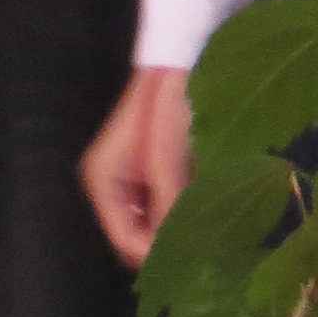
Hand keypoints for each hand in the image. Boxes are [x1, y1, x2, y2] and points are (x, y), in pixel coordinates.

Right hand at [81, 66, 197, 265]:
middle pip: (138, 230)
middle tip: (207, 248)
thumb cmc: (168, 104)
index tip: (191, 261)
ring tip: (214, 229)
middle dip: (168, 237)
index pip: (124, 238)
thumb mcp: (167, 158)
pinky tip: (212, 204)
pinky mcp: (155, 165)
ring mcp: (134, 174)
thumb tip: (173, 251)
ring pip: (156, 215)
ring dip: (180, 219)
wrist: (182, 55)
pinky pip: (168, 196)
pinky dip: (186, 200)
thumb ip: (168, 205)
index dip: (155, 253)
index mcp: (103, 182)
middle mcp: (112, 183)